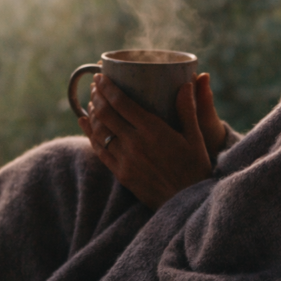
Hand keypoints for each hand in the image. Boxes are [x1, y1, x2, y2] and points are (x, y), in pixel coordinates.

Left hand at [77, 73, 225, 209]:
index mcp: (153, 130)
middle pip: (106, 114)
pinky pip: (99, 150)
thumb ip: (188, 110)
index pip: (121, 103)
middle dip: (97, 96)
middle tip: (95, 85)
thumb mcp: (195, 138)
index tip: (100, 76)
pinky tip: (84, 123)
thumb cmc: (195, 169)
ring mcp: (125, 159)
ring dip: (92, 113)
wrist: (186, 204)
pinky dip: (90, 134)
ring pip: (99, 131)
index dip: (107, 87)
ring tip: (92, 101)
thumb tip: (186, 83)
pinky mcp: (120, 173)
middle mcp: (134, 143)